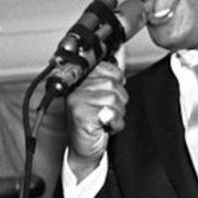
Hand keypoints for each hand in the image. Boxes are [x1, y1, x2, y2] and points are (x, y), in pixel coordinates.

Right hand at [64, 61, 127, 180]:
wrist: (84, 149)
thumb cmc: (94, 121)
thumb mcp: (104, 93)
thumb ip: (112, 71)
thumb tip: (120, 49)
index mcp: (82, 78)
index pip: (111, 69)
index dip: (116, 84)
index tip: (107, 97)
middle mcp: (77, 87)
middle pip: (114, 84)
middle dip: (118, 101)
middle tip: (105, 111)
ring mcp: (78, 100)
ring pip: (115, 99)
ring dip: (117, 114)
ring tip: (104, 119)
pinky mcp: (81, 115)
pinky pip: (112, 113)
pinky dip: (115, 124)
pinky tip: (104, 126)